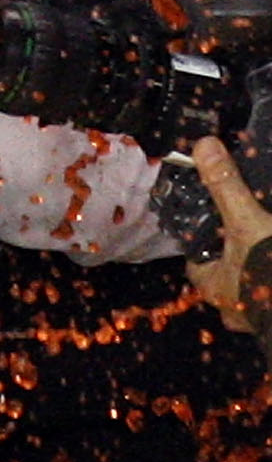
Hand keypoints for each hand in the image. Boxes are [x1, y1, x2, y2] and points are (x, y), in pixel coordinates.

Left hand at [186, 138, 271, 326]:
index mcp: (215, 286)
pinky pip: (270, 295)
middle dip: (240, 256)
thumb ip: (226, 186)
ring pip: (254, 286)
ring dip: (260, 269)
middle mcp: (235, 307)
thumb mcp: (247, 221)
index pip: (197, 262)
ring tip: (267, 241)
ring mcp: (261, 315)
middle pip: (230, 274)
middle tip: (250, 234)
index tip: (214, 225)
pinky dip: (271, 279)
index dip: (204, 242)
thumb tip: (203, 146)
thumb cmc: (269, 269)